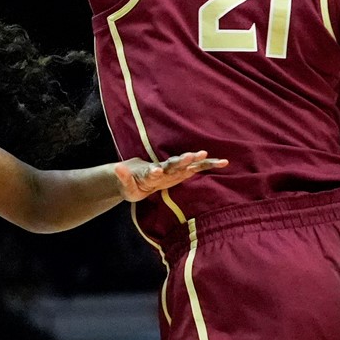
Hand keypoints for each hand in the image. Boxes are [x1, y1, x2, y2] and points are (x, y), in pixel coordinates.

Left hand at [113, 151, 227, 201]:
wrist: (139, 176)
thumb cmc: (132, 182)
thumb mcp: (124, 183)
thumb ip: (122, 176)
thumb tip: (116, 167)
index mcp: (149, 172)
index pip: (151, 172)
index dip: (154, 172)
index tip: (156, 171)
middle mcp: (163, 168)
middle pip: (172, 164)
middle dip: (180, 161)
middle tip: (190, 156)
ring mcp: (174, 170)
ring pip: (187, 164)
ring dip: (196, 160)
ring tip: (206, 155)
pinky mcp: (182, 172)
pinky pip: (197, 168)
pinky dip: (208, 165)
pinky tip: (223, 162)